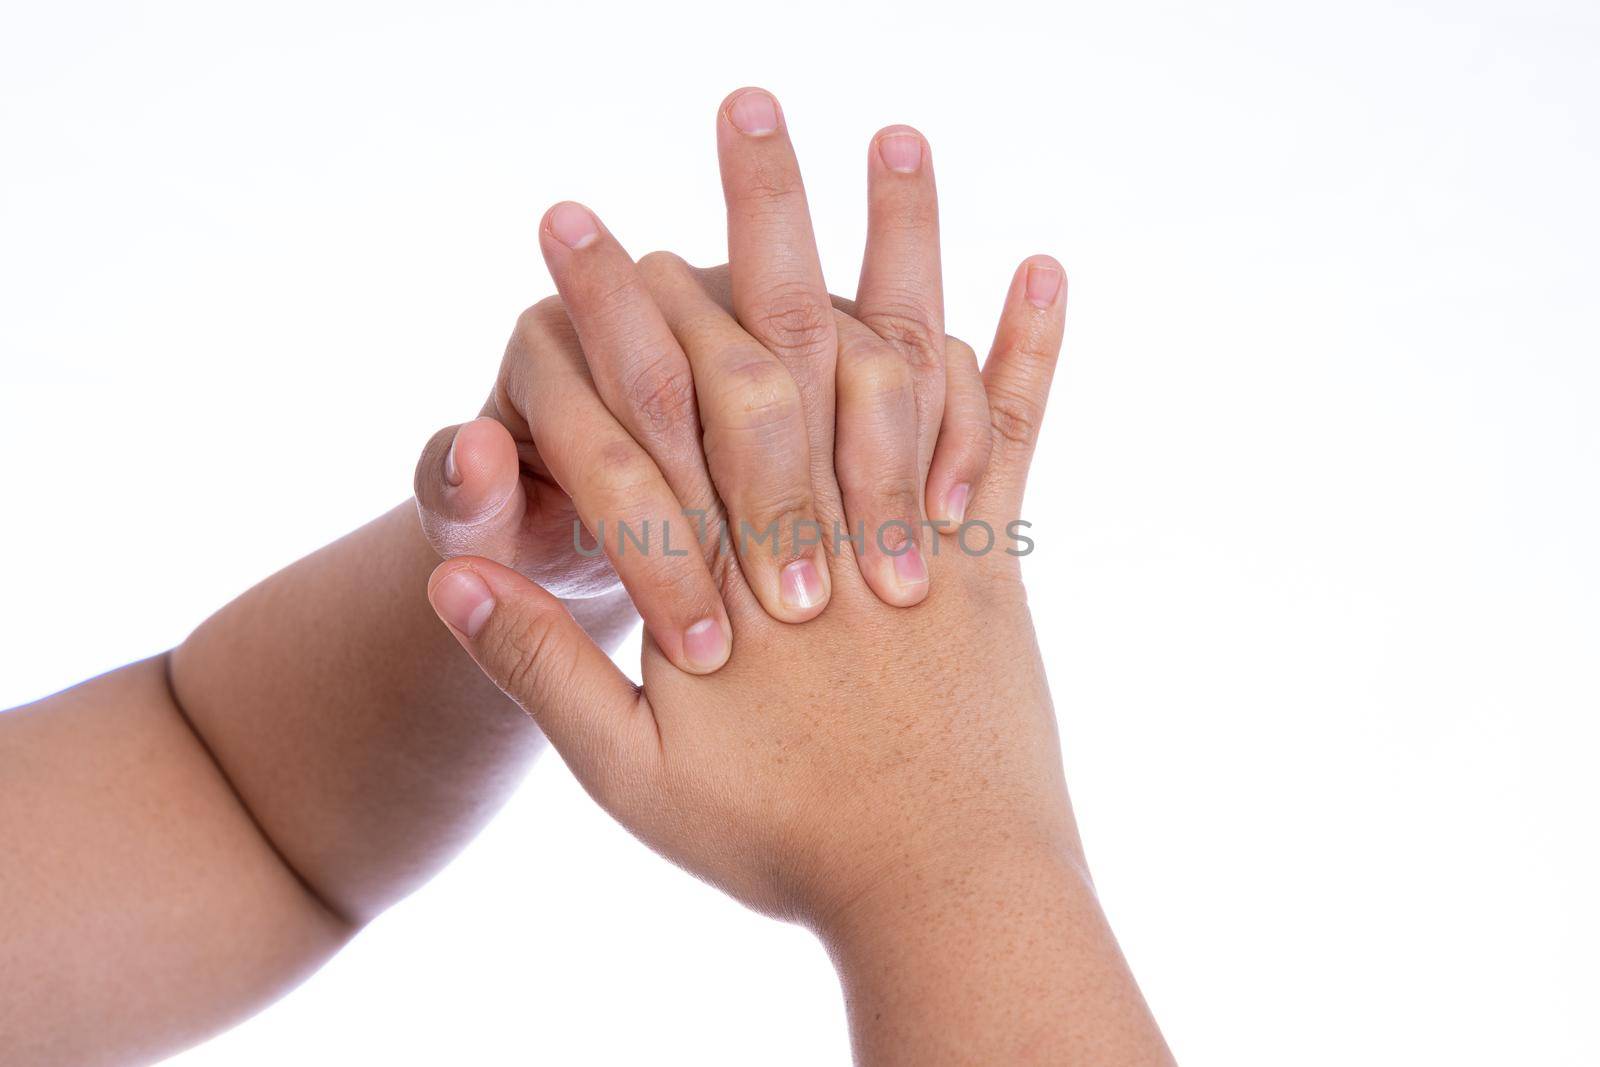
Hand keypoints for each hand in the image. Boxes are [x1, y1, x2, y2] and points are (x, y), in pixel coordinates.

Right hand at [425, 89, 1167, 1060]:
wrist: (939, 892)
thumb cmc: (778, 841)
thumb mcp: (631, 776)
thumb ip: (542, 670)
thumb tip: (448, 574)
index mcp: (731, 567)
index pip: (663, 404)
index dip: (611, 304)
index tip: (570, 214)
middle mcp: (832, 519)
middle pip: (790, 335)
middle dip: (763, 209)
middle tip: (748, 98)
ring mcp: (926, 525)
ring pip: (910, 356)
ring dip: (907, 239)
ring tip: (902, 134)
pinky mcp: (996, 553)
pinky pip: (1015, 434)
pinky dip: (1029, 352)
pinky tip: (1046, 269)